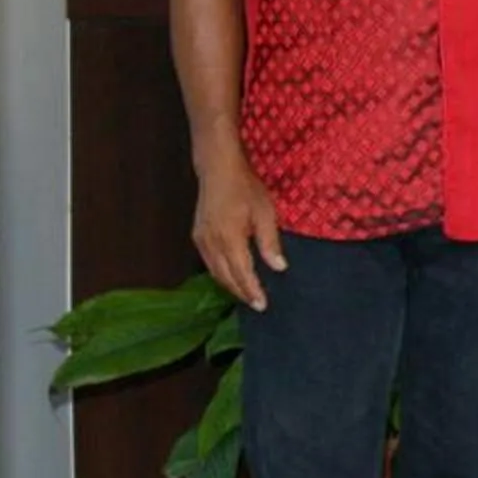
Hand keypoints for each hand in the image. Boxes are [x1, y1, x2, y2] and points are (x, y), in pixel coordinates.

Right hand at [192, 138, 284, 311]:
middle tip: (257, 305)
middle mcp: (211, 243)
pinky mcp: (198, 236)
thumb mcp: (265, 214)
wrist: (218, 171)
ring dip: (230, 285)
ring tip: (247, 295)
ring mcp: (201, 240)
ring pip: (215, 272)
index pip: (242, 273)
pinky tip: (232, 276)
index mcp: (230, 239)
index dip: (252, 290)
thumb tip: (279, 267)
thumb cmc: (246, 189)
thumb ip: (270, 243)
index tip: (263, 305)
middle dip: (242, 293)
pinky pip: (209, 262)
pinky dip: (221, 274)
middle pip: (226, 277)